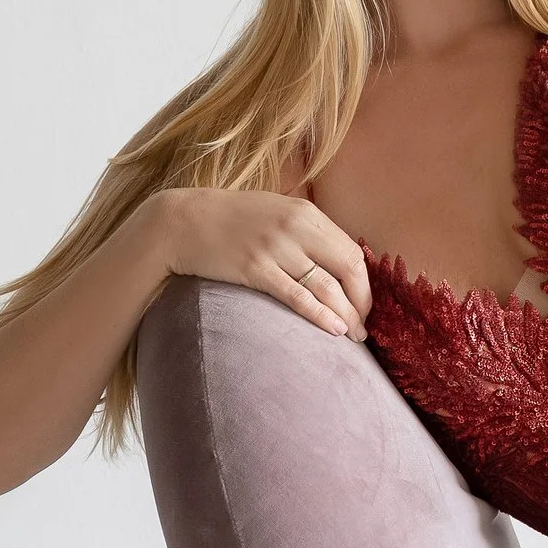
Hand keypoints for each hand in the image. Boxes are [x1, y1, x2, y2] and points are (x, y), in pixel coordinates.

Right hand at [154, 189, 372, 343]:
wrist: (181, 222)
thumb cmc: (231, 219)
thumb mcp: (276, 211)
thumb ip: (306, 231)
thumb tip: (337, 261)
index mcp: (306, 213)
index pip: (353, 251)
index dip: (365, 282)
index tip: (365, 304)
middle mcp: (296, 228)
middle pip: (348, 269)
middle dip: (362, 302)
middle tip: (365, 326)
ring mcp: (276, 248)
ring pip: (326, 286)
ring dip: (346, 315)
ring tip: (355, 336)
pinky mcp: (255, 269)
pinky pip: (297, 296)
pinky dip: (319, 314)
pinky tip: (333, 330)